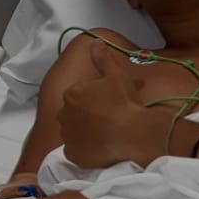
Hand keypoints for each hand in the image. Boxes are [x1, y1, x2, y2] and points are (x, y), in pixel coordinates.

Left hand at [58, 42, 162, 168]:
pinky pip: (75, 151)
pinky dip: (84, 150)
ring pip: (72, 132)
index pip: (76, 95)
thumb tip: (96, 43)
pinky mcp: (73, 155)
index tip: (106, 104)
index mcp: (72, 93)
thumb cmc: (125, 103)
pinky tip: (99, 147)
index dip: (92, 99)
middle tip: (106, 119)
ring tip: (104, 134)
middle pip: (72, 113)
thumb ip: (103, 58)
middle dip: (84, 115)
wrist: (134, 134)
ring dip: (83, 132)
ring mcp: (68, 136)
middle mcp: (64, 114)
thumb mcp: (117, 75)